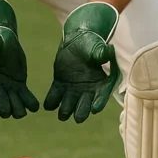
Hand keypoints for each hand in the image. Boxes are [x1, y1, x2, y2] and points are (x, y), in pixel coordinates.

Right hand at [0, 0, 39, 118]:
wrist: (5, 41)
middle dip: (4, 106)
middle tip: (11, 110)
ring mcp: (6, 86)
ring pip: (11, 102)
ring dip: (17, 108)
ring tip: (24, 111)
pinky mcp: (18, 85)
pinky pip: (23, 96)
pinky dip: (29, 102)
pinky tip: (35, 107)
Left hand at [44, 2, 120, 122]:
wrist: (77, 40)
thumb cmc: (92, 43)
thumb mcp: (97, 48)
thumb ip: (102, 53)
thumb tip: (110, 51)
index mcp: (101, 83)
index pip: (102, 95)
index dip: (99, 102)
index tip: (95, 109)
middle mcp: (88, 90)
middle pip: (85, 105)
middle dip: (81, 112)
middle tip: (78, 118)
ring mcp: (73, 89)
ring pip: (69, 104)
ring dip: (65, 110)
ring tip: (62, 115)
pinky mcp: (60, 85)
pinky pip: (55, 96)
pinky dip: (51, 102)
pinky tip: (48, 106)